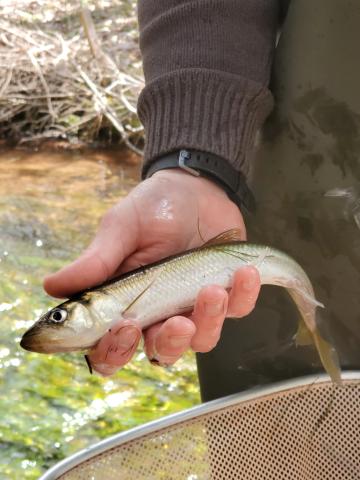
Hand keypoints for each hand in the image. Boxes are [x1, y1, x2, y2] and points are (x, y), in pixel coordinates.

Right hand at [44, 169, 260, 374]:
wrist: (196, 187)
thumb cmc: (152, 207)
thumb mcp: (122, 227)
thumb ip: (96, 261)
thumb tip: (51, 287)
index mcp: (124, 302)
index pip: (109, 346)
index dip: (112, 351)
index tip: (123, 327)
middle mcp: (158, 313)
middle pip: (160, 354)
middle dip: (170, 343)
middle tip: (176, 321)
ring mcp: (193, 306)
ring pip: (201, 341)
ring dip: (208, 321)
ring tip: (213, 287)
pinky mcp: (226, 295)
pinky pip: (237, 311)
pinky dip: (243, 297)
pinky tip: (244, 272)